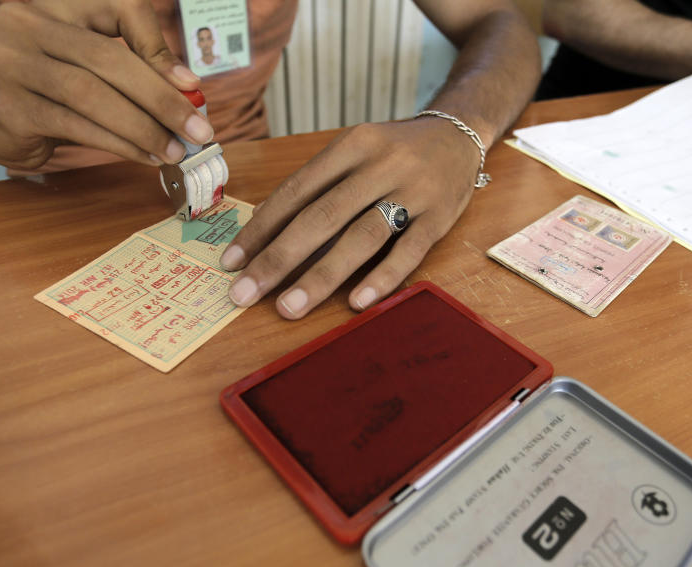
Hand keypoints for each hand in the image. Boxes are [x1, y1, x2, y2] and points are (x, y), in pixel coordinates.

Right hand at [0, 0, 212, 169]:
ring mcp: (10, 63)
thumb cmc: (58, 90)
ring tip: (174, 149)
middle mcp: (26, 22)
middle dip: (161, 99)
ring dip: (143, 128)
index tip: (192, 86)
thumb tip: (190, 90)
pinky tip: (145, 156)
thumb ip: (139, 67)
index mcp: (56, 3)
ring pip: (92, 95)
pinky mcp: (9, 106)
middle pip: (108, 57)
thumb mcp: (98, 67)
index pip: (120, 6)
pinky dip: (120, 144)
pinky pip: (77, 126)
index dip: (158, 46)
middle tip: (197, 131)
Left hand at [219, 117, 484, 318]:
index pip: (297, 190)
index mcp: (352, 144)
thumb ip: (320, 185)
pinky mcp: (440, 218)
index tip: (232, 261)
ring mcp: (414, 192)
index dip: (261, 228)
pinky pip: (408, 252)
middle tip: (245, 293)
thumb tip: (268, 233)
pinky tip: (356, 303)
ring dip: (322, 275)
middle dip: (279, 258)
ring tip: (289, 307)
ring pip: (361, 236)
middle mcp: (381, 165)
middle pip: (323, 216)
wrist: (459, 134)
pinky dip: (382, 278)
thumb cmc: (394, 151)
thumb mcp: (356, 150)